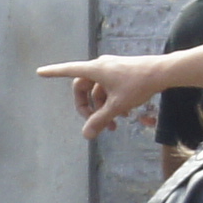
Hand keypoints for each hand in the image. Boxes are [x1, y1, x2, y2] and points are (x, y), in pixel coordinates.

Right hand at [36, 52, 170, 139]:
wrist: (163, 72)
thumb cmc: (138, 85)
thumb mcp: (117, 106)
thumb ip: (100, 120)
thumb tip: (86, 135)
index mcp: (95, 69)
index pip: (68, 71)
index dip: (53, 72)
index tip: (40, 72)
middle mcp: (100, 66)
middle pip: (83, 87)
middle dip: (87, 107)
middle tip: (94, 123)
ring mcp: (111, 69)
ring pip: (98, 90)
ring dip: (102, 108)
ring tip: (114, 125)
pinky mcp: (121, 72)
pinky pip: (108, 88)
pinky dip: (111, 102)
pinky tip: (124, 115)